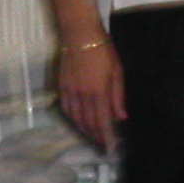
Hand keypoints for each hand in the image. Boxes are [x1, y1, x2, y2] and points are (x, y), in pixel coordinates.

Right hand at [57, 33, 125, 152]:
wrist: (79, 34)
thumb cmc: (103, 50)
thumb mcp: (117, 72)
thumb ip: (118, 96)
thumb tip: (121, 117)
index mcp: (98, 93)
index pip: (102, 122)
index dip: (105, 137)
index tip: (109, 148)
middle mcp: (82, 96)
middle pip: (88, 123)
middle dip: (95, 136)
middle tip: (101, 145)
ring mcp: (70, 91)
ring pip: (75, 118)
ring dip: (83, 129)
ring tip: (91, 135)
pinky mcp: (62, 86)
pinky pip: (66, 108)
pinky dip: (72, 118)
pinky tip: (77, 121)